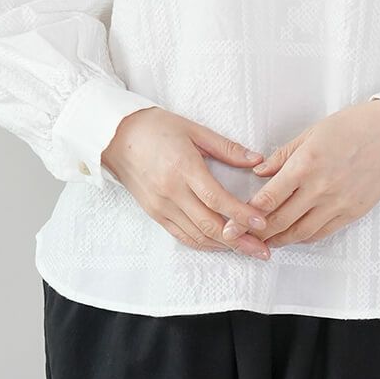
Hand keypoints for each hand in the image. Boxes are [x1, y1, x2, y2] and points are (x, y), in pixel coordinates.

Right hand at [102, 108, 273, 260]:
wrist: (117, 137)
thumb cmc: (156, 128)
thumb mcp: (193, 129)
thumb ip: (226, 148)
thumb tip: (256, 160)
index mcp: (183, 168)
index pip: (216, 198)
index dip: (240, 214)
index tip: (261, 222)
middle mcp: (171, 192)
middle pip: (209, 224)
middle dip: (239, 240)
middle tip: (262, 249)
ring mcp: (161, 206)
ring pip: (196, 236)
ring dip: (224, 246)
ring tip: (248, 250)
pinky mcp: (154, 214)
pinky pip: (182, 236)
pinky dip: (203, 244)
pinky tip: (220, 245)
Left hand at [227, 100, 379, 248]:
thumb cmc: (353, 127)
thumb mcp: (312, 132)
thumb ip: (283, 156)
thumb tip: (258, 173)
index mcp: (306, 165)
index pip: (269, 198)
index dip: (246, 215)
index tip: (230, 224)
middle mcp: (320, 188)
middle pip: (280, 221)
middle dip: (255, 233)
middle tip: (236, 239)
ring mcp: (337, 204)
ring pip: (300, 233)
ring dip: (277, 240)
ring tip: (261, 241)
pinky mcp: (352, 213)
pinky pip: (321, 233)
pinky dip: (303, 238)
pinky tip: (291, 236)